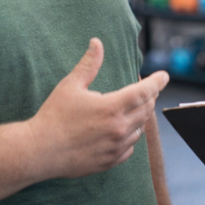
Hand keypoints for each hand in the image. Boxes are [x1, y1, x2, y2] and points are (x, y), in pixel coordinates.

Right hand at [29, 38, 168, 178]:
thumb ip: (89, 64)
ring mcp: (116, 147)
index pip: (144, 91)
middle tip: (147, 90)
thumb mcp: (70, 85)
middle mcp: (119, 128)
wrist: (39, 151)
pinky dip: (130, 137)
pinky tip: (121, 132)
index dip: (157, 82)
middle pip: (146, 110)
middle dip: (149, 98)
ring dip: (139, 117)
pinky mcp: (110, 162)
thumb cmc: (54, 115)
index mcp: (112, 107)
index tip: (165, 76)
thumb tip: (97, 42)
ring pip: (139, 129)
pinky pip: (130, 148)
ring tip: (132, 109)